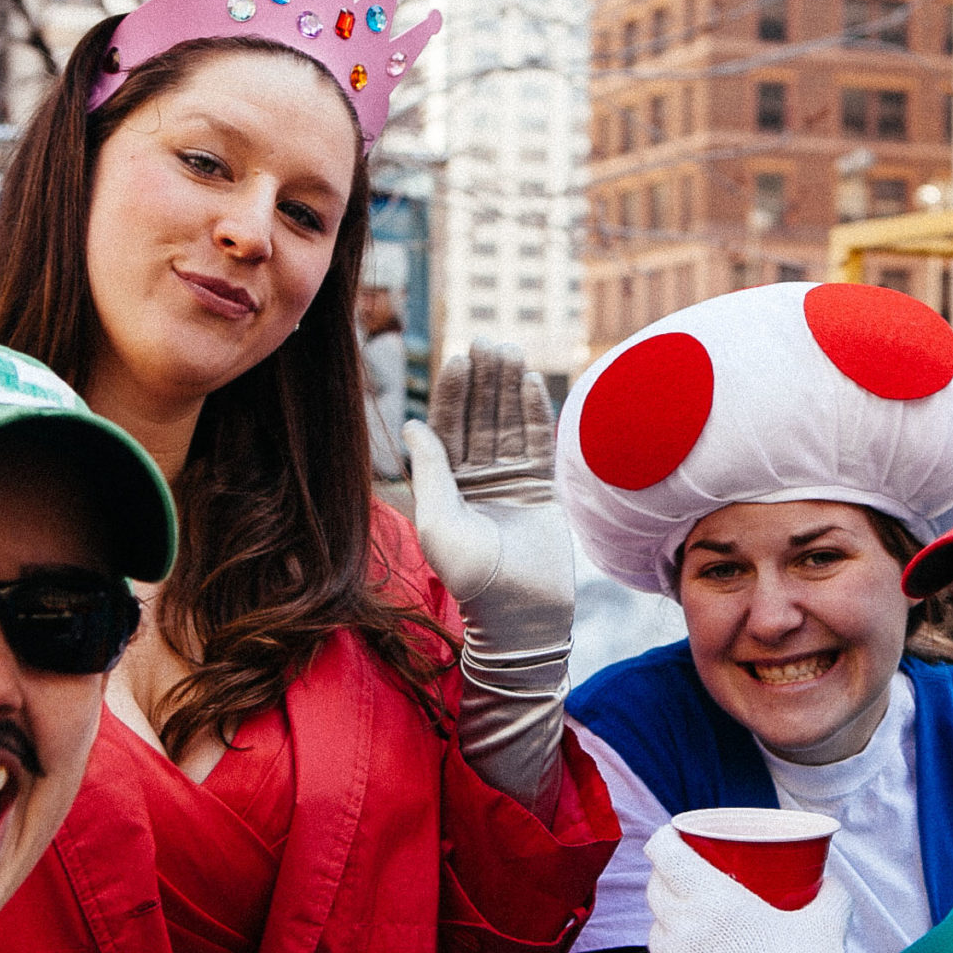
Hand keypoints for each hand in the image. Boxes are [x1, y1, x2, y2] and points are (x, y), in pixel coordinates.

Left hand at [405, 340, 572, 627]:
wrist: (520, 612)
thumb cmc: (471, 575)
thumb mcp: (439, 521)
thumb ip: (431, 471)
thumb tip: (413, 425)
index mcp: (445, 484)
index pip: (447, 427)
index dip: (453, 392)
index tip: (459, 358)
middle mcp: (475, 478)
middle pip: (480, 418)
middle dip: (484, 380)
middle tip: (489, 340)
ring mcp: (509, 481)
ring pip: (508, 424)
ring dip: (509, 388)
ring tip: (511, 350)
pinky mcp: (539, 489)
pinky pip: (537, 443)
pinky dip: (536, 413)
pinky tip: (532, 382)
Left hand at [640, 826, 865, 952]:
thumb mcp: (825, 931)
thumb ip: (830, 898)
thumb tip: (832, 881)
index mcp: (711, 900)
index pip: (664, 852)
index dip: (668, 841)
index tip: (677, 840)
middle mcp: (678, 930)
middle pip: (657, 891)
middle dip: (670, 882)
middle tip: (696, 887)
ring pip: (658, 936)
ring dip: (675, 931)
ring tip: (705, 941)